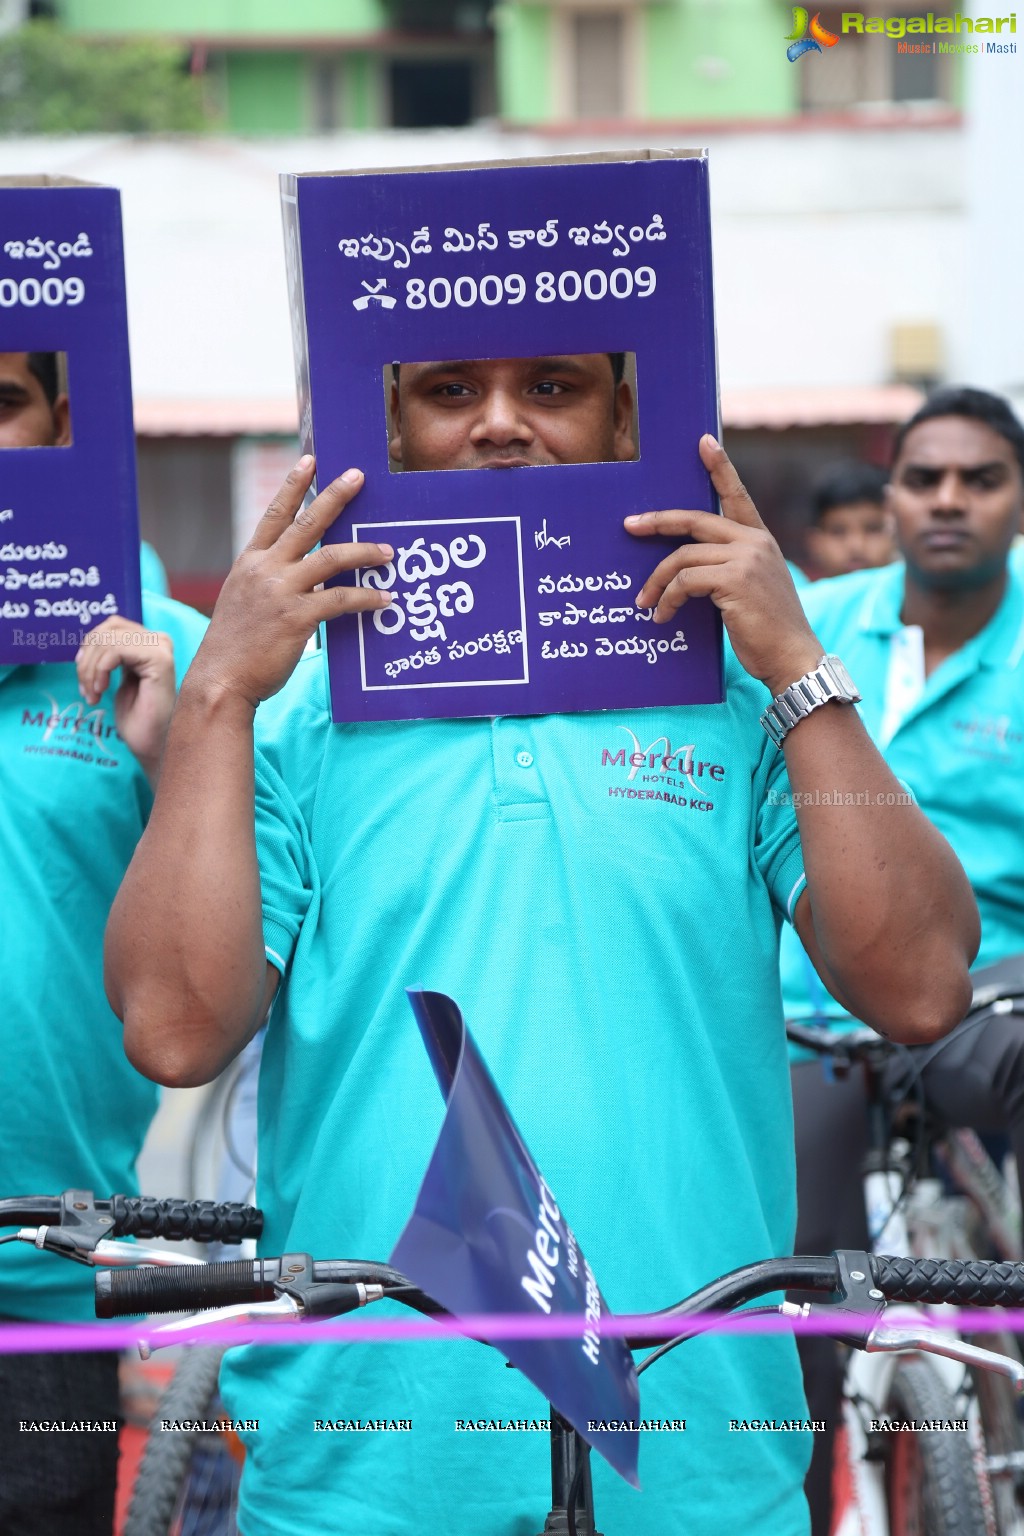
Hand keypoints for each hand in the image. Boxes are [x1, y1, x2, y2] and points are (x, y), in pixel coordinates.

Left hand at [76, 617, 176, 785]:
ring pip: (108, 640)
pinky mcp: (160, 660)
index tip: (83, 677)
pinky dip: (100, 671)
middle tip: (85, 689)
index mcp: (150, 643)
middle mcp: (159, 641)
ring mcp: (161, 648)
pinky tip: (101, 692)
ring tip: (92, 694)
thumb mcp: (116, 677)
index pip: (112, 625)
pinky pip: (116, 650)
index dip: (90, 646)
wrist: (151, 744)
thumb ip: (108, 655)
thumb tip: (88, 640)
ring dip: (90, 669)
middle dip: (87, 659)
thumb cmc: (136, 718)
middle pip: (108, 628)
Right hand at [187, 457, 394, 711]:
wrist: (220, 682)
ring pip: (331, 557)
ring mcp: (280, 591)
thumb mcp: (242, 603)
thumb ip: (266, 583)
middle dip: (335, 496)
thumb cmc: (233, 649)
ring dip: (365, 551)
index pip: (274, 514)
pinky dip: (367, 598)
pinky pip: (342, 600)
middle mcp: (264, 569)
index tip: (310, 460)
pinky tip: (385, 600)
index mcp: (249, 563)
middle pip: (306, 522)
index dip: (293, 485)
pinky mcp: (297, 617)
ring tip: (389, 551)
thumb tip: (300, 576)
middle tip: (359, 476)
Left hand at [626, 435, 821, 694]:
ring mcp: (746, 558)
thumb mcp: (752, 590)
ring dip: (657, 582)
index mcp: (760, 540)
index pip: (738, 496)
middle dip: (658, 521)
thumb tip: (685, 570)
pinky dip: (667, 600)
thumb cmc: (767, 631)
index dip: (720, 468)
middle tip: (629, 526)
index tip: (703, 442)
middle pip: (695, 520)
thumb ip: (728, 569)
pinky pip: (684, 581)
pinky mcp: (734, 579)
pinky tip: (662, 617)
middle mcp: (755, 542)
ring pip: (682, 557)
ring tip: (644, 603)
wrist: (792, 657)